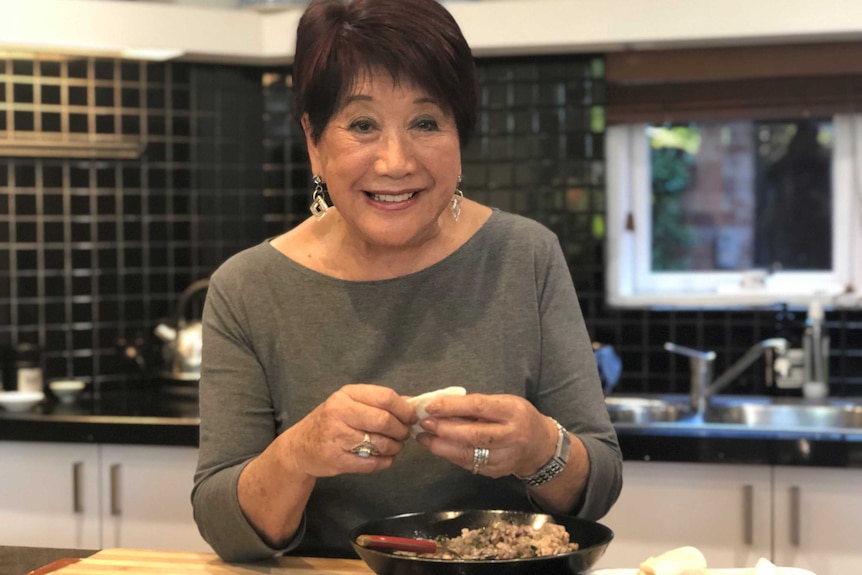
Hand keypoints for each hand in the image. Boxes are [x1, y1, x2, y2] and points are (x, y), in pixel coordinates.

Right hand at [280, 384, 416, 477]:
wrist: (300, 447)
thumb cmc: (331, 422)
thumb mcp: (350, 403)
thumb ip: (379, 401)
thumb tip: (412, 403)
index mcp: (346, 394)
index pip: (385, 397)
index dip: (404, 409)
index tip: (412, 417)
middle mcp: (339, 412)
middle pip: (385, 421)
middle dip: (401, 430)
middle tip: (404, 435)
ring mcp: (337, 437)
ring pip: (380, 444)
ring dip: (395, 448)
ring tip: (394, 447)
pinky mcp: (337, 460)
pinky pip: (372, 463)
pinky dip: (385, 462)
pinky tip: (384, 458)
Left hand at [414, 393, 558, 477]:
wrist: (541, 446)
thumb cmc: (517, 417)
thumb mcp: (504, 403)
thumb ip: (477, 405)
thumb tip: (441, 406)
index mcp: (512, 412)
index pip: (479, 407)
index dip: (452, 407)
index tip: (431, 406)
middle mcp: (511, 435)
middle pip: (473, 434)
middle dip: (444, 429)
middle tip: (424, 423)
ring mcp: (505, 457)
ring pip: (468, 453)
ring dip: (441, 446)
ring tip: (424, 437)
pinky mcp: (497, 471)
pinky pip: (469, 463)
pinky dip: (450, 455)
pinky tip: (437, 447)